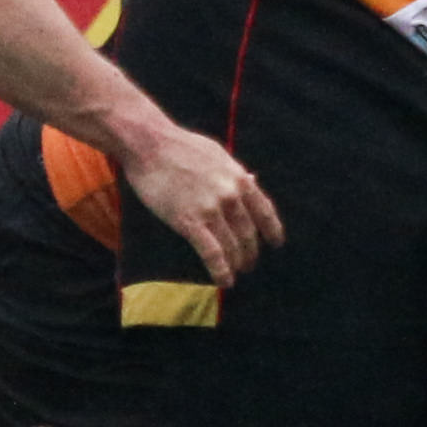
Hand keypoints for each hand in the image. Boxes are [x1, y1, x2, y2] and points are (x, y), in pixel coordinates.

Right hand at [120, 126, 282, 285]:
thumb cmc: (181, 147)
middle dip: (250, 252)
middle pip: (248, 233)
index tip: (276, 243)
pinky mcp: (189, 221)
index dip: (272, 230)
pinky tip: (225, 281)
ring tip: (237, 273)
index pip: (264, 211)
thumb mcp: (218, 155)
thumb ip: (236, 172)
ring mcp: (211, 209)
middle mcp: (231, 196)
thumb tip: (253, 181)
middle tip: (249, 264)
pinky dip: (220, 270)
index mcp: (239, 178)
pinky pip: (211, 253)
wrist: (150, 145)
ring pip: (232, 246)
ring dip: (237, 264)